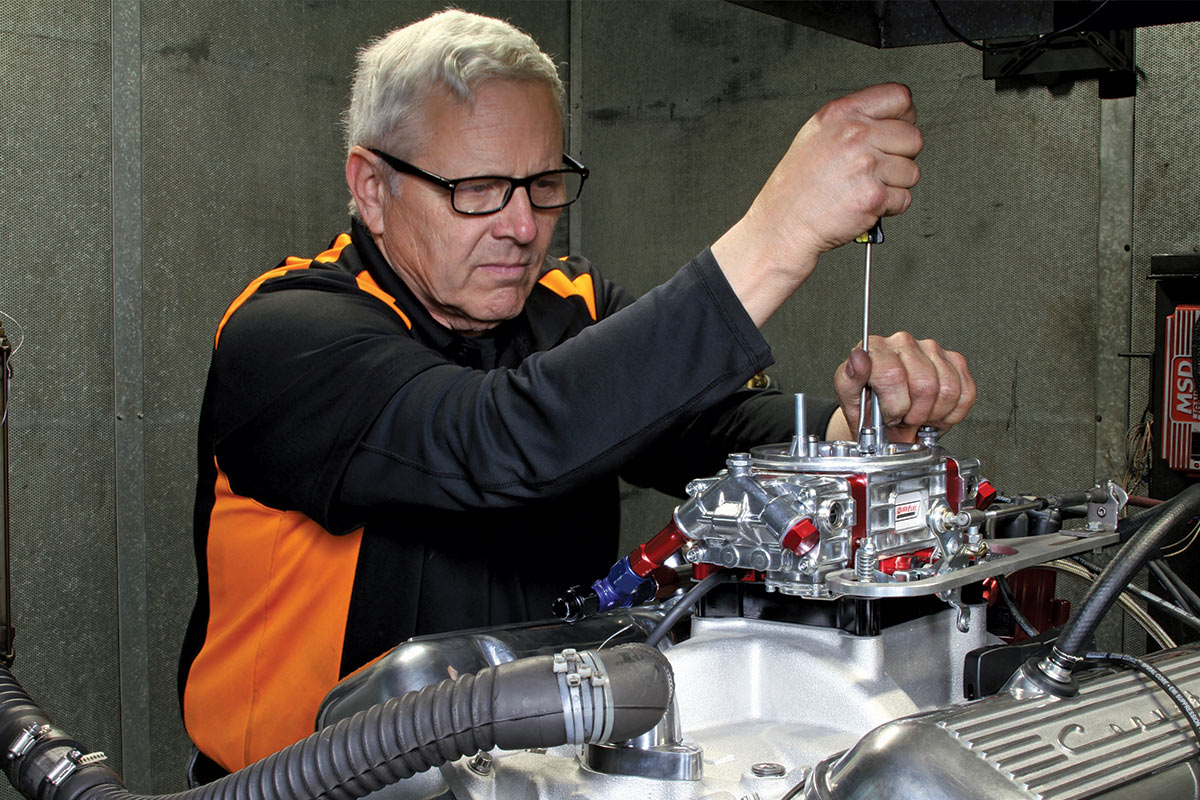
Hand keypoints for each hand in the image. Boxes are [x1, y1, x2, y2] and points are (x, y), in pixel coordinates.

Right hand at [713, 83, 922, 325]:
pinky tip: (864, 203)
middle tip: (877, 167)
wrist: (782, 224)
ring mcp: (866, 165)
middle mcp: (855, 134)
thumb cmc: (797, 186)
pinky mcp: (874, 196)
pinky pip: (904, 198)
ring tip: (865, 187)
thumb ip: (854, 121)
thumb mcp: (817, 135)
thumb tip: (893, 120)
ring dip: (895, 184)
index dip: (905, 117)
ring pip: (911, 171)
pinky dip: (889, 206)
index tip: (897, 130)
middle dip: (901, 156)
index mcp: (841, 113)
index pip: (900, 97)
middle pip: (913, 137)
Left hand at [826, 333, 975, 441]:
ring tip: (917, 414)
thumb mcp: (850, 399)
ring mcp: (932, 349)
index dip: (894, 405)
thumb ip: (849, 378)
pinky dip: (952, 412)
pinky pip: (966, 392)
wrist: (886, 420)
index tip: (888, 414)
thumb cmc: (868, 408)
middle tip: (903, 417)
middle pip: (925, 385)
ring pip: (948, 390)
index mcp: (876, 347)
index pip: (893, 374)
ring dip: (933, 414)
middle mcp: (904, 343)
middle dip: (914, 413)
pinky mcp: (955, 361)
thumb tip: (858, 357)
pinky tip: (934, 410)